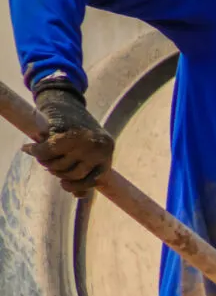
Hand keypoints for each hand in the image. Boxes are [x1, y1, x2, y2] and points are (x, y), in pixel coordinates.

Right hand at [22, 82, 113, 197]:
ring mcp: (83, 141)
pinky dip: (35, 152)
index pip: (91, 181)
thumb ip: (85, 171)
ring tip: (41, 154)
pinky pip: (46, 151)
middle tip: (49, 163)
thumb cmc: (76, 128)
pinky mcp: (65, 131)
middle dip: (56, 171)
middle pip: (71, 174)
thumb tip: (78, 196)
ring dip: (45, 162)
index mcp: (106, 154)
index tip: (64, 182)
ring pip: (58, 165)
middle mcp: (98, 149)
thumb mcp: (87, 151)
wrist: (65, 99)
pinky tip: (29, 149)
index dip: (75, 186)